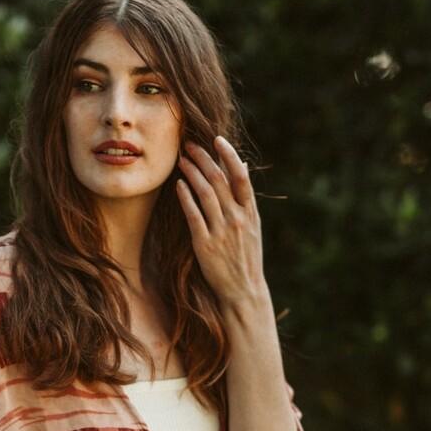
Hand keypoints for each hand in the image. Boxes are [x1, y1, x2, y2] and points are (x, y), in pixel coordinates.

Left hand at [176, 136, 266, 306]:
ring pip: (205, 194)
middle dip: (203, 159)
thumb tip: (242, 164)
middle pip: (219, 180)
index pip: (241, 177)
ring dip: (192, 173)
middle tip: (188, 145)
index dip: (228, 156)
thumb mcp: (253, 225)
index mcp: (250, 213)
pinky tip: (178, 186)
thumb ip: (244, 197)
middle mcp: (237, 219)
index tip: (216, 139)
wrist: (243, 290)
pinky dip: (186, 198)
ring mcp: (222, 232)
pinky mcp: (205, 245)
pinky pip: (193, 216)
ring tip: (181, 161)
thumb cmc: (246, 256)